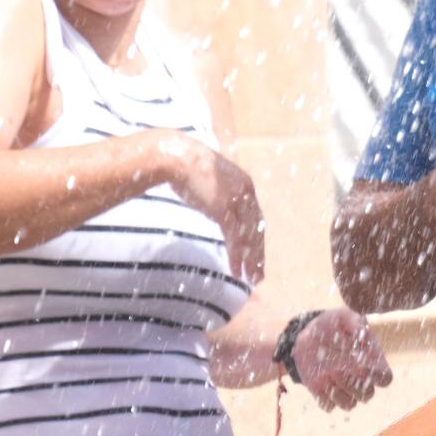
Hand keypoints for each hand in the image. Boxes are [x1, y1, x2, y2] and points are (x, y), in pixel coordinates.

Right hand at [158, 132, 264, 284]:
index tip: (256, 254)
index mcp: (246, 186)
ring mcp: (236, 202)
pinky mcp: (223, 210)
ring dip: (251, 261)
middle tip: (259, 275)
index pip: (255, 219)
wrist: (176, 156)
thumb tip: (215, 202)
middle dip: (258, 255)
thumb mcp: (211, 179)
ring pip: (249, 238)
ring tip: (251, 279)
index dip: (255, 238)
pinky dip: (237, 256)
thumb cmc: (186, 166)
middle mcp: (247, 194)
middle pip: (257, 231)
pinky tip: (236, 271)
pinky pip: (234, 239)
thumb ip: (218, 192)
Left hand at [291, 308, 394, 411]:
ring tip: (327, 372)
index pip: (385, 379)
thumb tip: (364, 340)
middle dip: (352, 382)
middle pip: (367, 395)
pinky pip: (328, 406)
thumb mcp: (344, 317)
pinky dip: (322, 395)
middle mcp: (360, 379)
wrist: (305, 336)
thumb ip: (357, 325)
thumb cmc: (330, 325)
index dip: (377, 375)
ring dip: (337, 389)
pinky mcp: (325, 395)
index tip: (361, 363)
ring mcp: (343, 389)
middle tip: (338, 366)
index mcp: (372, 362)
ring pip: (350, 404)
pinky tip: (317, 379)